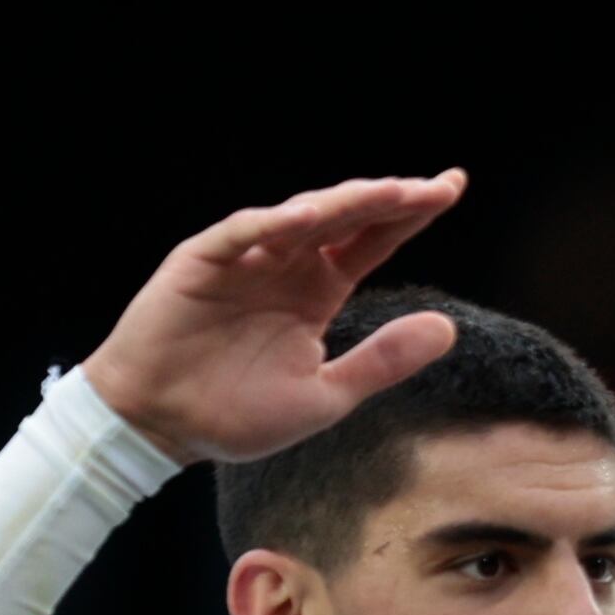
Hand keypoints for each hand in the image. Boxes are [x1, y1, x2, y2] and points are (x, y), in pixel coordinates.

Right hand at [77, 175, 468, 464]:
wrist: (163, 427)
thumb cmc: (238, 413)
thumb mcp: (327, 394)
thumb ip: (383, 360)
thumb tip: (448, 326)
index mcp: (317, 291)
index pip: (373, 242)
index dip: (410, 217)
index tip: (452, 190)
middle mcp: (285, 265)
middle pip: (347, 219)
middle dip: (392, 199)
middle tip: (439, 187)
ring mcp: (244, 259)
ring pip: (300, 217)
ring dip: (345, 203)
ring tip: (393, 193)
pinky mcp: (201, 262)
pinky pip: (240, 234)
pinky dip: (272, 224)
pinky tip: (310, 215)